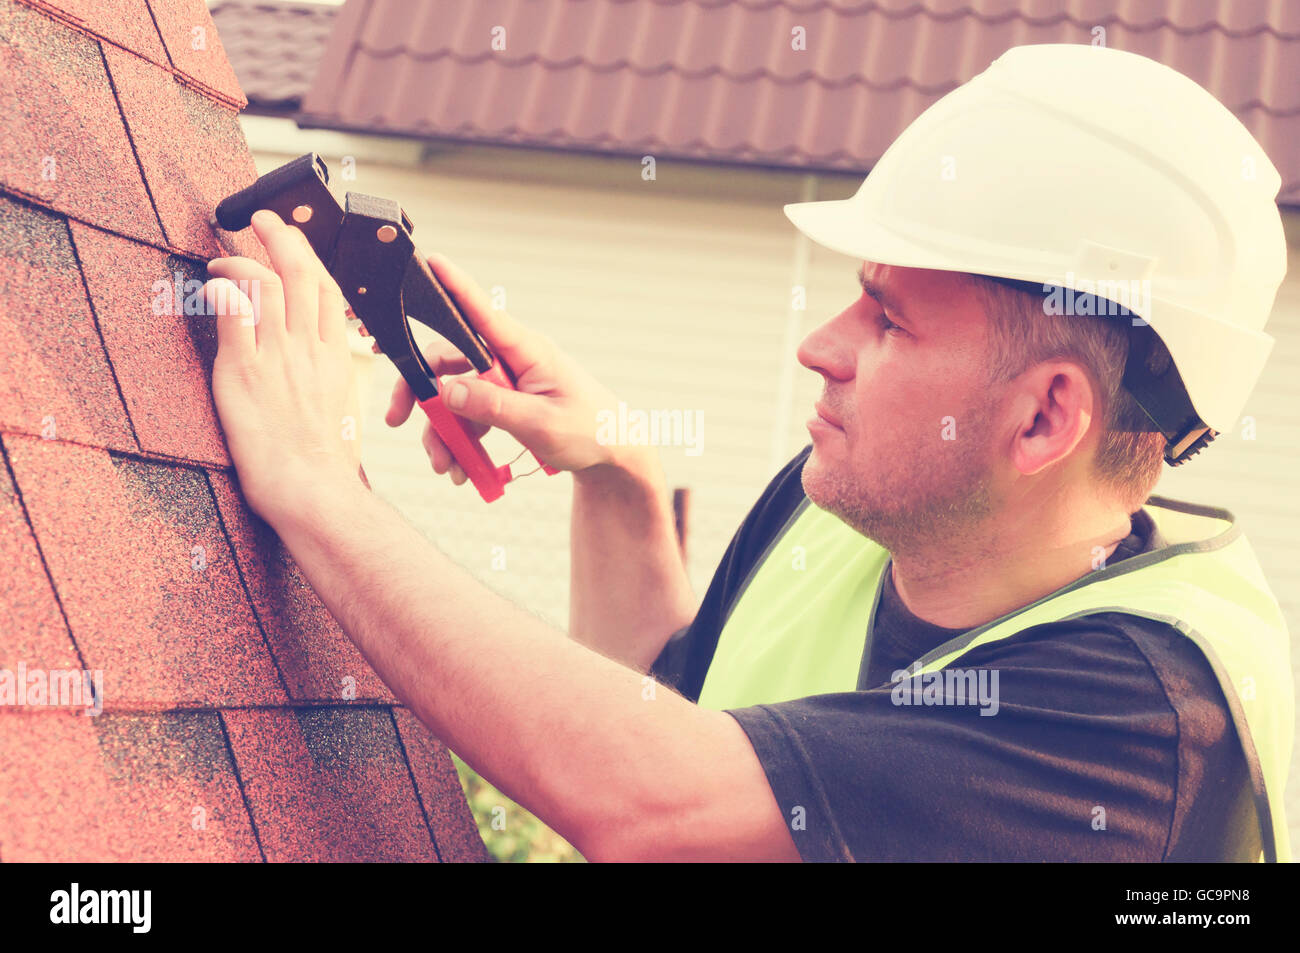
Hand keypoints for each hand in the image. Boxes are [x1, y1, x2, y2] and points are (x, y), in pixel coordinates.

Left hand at [203, 209, 362, 521]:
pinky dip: (223, 290)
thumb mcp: (338, 412)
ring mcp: (279, 358)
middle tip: (263, 219)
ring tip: (221, 259)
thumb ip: (324, 379)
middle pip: (301, 274)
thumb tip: (313, 369)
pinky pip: (234, 314)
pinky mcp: (245, 371)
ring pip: (267, 285)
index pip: (328, 292)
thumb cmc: (324, 465)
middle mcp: (310, 350)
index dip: (311, 257)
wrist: (314, 491)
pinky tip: (211, 285)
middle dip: (282, 237)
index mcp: (336, 359)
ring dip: (241, 261)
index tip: (295, 242)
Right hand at [385, 253, 632, 483]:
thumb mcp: (541, 424)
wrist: (613, 454)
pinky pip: (468, 416)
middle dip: (421, 394)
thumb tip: (446, 390)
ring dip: (442, 432)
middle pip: (448, 361)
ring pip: (452, 396)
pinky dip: (460, 442)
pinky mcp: (504, 402)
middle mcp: (511, 359)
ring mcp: (506, 381)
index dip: (455, 286)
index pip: (483, 313)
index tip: (430, 262)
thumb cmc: (590, 430)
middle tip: (398, 419)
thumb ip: (493, 407)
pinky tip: (463, 469)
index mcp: (526, 350)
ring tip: (448, 468)